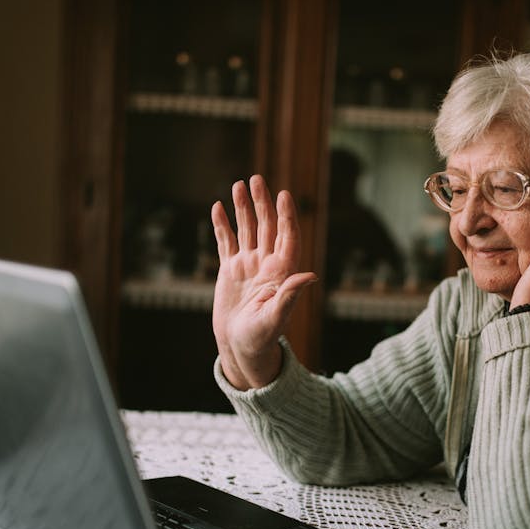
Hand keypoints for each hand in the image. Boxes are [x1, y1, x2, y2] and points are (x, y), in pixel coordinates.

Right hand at [211, 175, 316, 388]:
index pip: (287, 237)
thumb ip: (290, 295)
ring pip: (247, 230)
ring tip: (238, 185)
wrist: (242, 348)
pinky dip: (222, 226)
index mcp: (282, 273)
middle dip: (262, 203)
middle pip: (267, 227)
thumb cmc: (262, 338)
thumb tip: (310, 275)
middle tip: (257, 179)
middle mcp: (267, 264)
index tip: (284, 195)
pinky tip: (219, 207)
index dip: (286, 216)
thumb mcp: (276, 318)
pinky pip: (226, 243)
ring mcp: (248, 266)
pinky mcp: (230, 271)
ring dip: (243, 208)